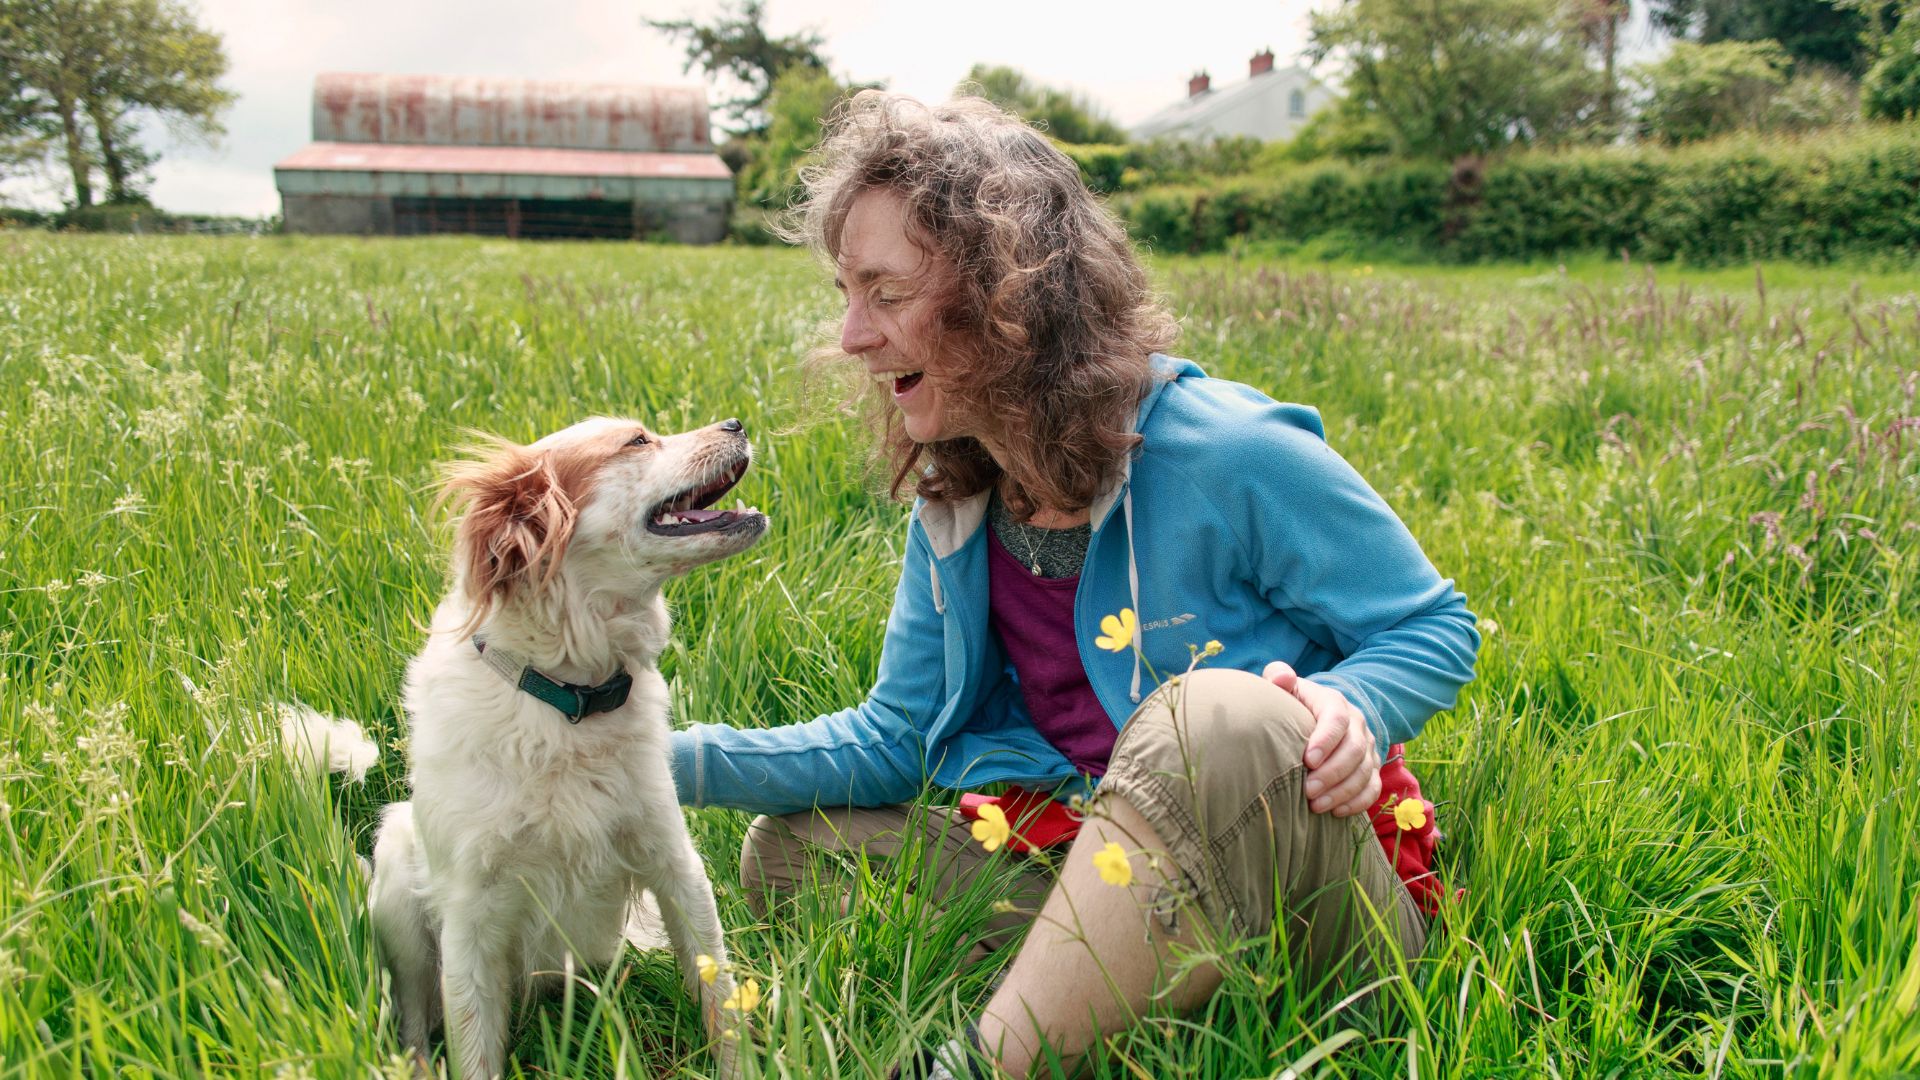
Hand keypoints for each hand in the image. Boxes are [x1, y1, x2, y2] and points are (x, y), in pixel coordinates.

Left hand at [1263, 661, 1380, 816]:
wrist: (1315, 717)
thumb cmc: (1293, 704)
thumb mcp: (1285, 688)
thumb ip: (1278, 676)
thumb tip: (1282, 677)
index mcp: (1335, 703)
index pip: (1337, 719)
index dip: (1326, 740)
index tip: (1307, 760)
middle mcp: (1357, 724)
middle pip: (1354, 750)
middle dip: (1332, 773)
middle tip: (1307, 791)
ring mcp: (1367, 747)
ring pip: (1365, 772)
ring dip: (1342, 792)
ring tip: (1316, 806)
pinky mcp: (1371, 768)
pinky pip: (1373, 788)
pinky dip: (1357, 802)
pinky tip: (1335, 812)